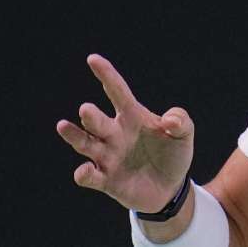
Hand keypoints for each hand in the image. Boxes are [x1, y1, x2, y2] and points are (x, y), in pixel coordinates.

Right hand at [55, 54, 194, 212]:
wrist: (171, 188)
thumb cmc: (173, 154)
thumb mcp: (184, 134)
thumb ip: (181, 121)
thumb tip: (169, 120)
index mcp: (132, 116)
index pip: (117, 91)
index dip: (106, 75)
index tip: (93, 59)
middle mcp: (114, 134)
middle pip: (97, 121)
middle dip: (90, 115)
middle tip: (86, 110)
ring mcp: (108, 156)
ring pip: (84, 143)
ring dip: (74, 136)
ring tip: (63, 126)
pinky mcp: (106, 180)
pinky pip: (89, 176)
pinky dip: (84, 174)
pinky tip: (84, 171)